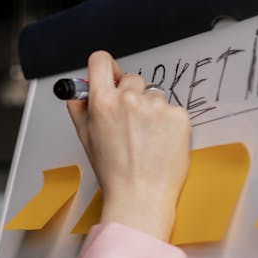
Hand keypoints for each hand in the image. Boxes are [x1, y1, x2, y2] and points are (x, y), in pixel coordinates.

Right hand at [66, 51, 190, 240]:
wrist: (141, 196)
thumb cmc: (115, 173)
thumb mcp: (86, 139)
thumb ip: (80, 109)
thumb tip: (78, 92)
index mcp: (102, 103)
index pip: (100, 61)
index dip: (103, 67)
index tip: (108, 74)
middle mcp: (129, 100)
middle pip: (131, 78)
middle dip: (130, 95)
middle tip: (130, 122)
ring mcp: (156, 106)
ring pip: (154, 95)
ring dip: (151, 110)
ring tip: (146, 138)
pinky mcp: (179, 115)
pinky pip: (172, 108)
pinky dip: (168, 122)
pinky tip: (160, 141)